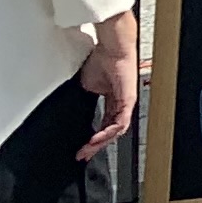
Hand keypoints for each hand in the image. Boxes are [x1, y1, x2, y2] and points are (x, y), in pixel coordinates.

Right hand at [77, 11, 138, 158]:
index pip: (104, 124)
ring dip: (100, 143)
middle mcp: (121, 104)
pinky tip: (95, 140)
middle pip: (110, 131)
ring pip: (115, 131)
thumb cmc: (102, 60)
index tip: (81, 148)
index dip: (93, 138)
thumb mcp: (87, 86)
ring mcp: (126, 103)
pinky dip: (107, 133)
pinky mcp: (128, 100)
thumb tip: (73, 111)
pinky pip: (119, 123)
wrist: (111, 48)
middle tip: (82, 155)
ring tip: (86, 150)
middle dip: (95, 146)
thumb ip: (84, 100)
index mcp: (112, 100)